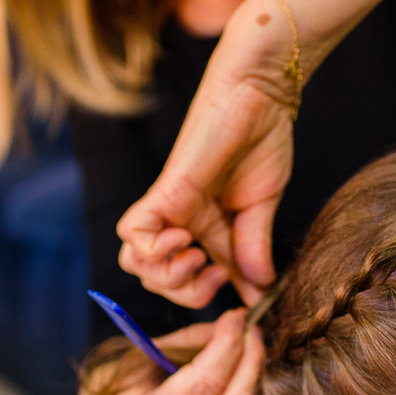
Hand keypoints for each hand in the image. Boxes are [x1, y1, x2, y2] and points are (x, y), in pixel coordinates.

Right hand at [77, 309, 265, 394]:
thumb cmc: (120, 390)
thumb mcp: (142, 357)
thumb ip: (188, 343)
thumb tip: (231, 326)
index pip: (203, 383)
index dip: (227, 346)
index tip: (236, 318)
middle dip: (250, 361)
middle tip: (253, 329)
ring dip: (250, 377)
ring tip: (249, 344)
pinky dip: (238, 394)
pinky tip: (237, 373)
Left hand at [115, 0, 395, 309]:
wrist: (261, 97)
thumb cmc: (262, 141)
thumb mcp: (262, 209)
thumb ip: (254, 249)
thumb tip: (260, 292)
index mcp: (203, 229)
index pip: (190, 281)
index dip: (211, 297)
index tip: (244, 296)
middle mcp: (179, 223)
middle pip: (156, 281)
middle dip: (186, 293)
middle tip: (217, 275)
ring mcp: (168, 209)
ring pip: (136, 264)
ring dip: (167, 276)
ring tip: (197, 257)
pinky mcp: (164, 191)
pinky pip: (133, 233)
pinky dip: (153, 248)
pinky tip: (184, 239)